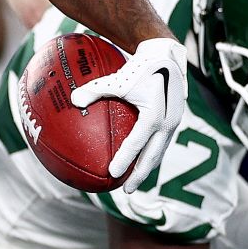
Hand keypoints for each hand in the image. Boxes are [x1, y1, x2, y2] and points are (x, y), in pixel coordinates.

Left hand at [69, 36, 187, 188]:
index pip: (136, 143)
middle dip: (139, 175)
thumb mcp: (117, 79)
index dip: (124, 159)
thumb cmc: (140, 68)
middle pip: (152, 157)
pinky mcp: (175, 122)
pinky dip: (150, 156)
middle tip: (125, 190)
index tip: (112, 173)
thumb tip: (73, 100)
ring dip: (145, 169)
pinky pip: (161, 144)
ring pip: (158, 153)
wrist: (167, 58)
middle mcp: (167, 122)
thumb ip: (95, 89)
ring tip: (132, 183)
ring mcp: (174, 123)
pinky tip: (138, 162)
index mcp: (154, 115)